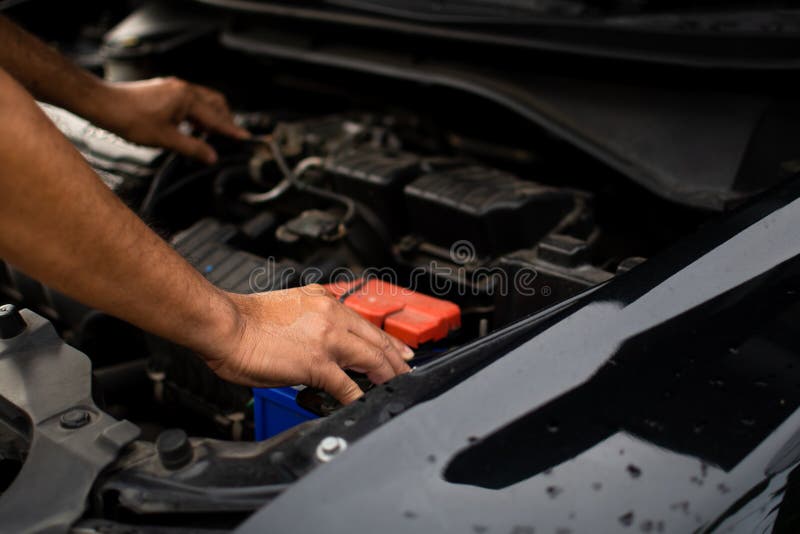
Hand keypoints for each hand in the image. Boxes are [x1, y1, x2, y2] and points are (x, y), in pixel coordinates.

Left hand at [94, 77, 249, 163]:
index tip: (244, 138)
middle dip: (224, 120)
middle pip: (216, 103)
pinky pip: (189, 101)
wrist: (103, 104)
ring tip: (206, 137)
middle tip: (227, 138)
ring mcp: (173, 88)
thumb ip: (192, 147)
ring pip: (203, 101)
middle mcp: (183, 89)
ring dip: (209, 118)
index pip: (216, 118)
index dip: (231, 130)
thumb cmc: (129, 118)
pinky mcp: (164, 91)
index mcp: (187, 98)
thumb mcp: (165, 139)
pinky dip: (196, 114)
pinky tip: (189, 128)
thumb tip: (211, 156)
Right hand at [202, 285, 413, 404]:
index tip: (398, 348)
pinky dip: (358, 397)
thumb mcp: (289, 309)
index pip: (363, 322)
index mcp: (323, 302)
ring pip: (371, 358)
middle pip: (375, 339)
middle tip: (407, 368)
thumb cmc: (245, 320)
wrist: (225, 325)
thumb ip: (310, 323)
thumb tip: (317, 344)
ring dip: (387, 375)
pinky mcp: (318, 362)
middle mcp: (331, 315)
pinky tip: (365, 404)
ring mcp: (327, 339)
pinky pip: (347, 385)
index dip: (385, 338)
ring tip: (397, 385)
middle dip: (396, 356)